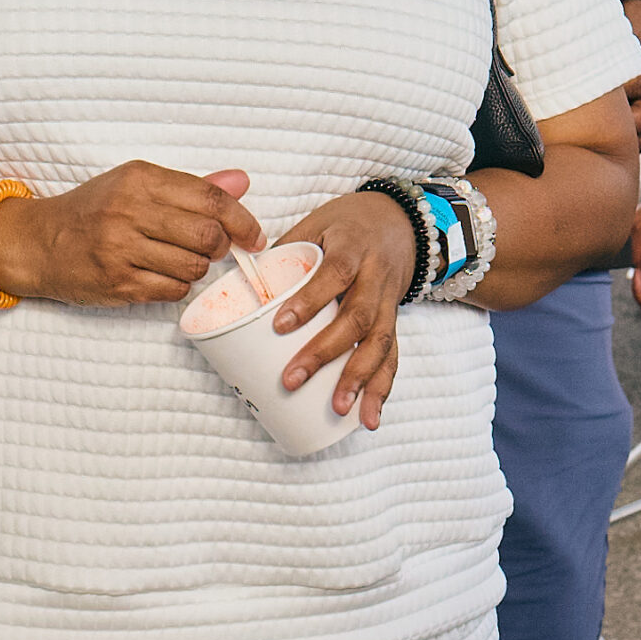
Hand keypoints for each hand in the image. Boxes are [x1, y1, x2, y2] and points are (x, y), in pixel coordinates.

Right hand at [0, 162, 261, 306]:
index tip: (255, 235)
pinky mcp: (116, 282)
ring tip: (179, 259)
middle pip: (207, 234)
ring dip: (197, 268)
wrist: (39, 242)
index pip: (210, 198)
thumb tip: (241, 182)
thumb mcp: (136, 184)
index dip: (243, 219)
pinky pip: (172, 290)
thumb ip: (190, 186)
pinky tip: (160, 275)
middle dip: (221, 246)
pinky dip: (177, 286)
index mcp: (139, 178)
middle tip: (214, 248)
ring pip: (193, 266)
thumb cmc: (92, 210)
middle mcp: (128, 210)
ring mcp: (120, 248)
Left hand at [263, 191, 417, 432]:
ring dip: (359, 380)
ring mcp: (388, 302)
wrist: (398, 222)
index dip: (309, 299)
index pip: (334, 273)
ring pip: (379, 343)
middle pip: (356, 318)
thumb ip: (284, 252)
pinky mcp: (393, 322)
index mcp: (353, 246)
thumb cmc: (347, 224)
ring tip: (338, 409)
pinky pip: (391, 357)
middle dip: (325, 352)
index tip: (279, 324)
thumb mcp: (316, 223)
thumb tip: (242, 284)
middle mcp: (376, 276)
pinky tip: (369, 417)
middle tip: (292, 379)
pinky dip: (382, 389)